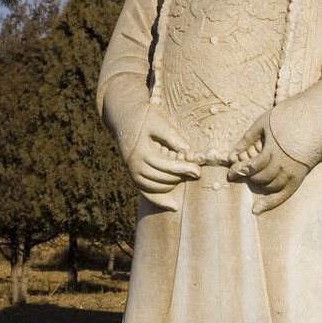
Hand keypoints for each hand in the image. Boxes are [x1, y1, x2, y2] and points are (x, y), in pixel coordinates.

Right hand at [102, 80, 199, 204]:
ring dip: (172, 184)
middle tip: (195, 172)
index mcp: (140, 151)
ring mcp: (132, 172)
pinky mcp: (133, 175)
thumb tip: (188, 152)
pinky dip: (159, 200)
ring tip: (185, 176)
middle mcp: (133, 165)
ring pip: (154, 187)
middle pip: (161, 178)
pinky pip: (145, 193)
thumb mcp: (158, 120)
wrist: (124, 116)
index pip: (165, 165)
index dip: (183, 168)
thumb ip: (172, 136)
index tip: (198, 169)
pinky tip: (173, 206)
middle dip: (180, 176)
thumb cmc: (144, 116)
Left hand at [227, 111, 308, 213]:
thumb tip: (231, 154)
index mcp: (273, 150)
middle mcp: (283, 164)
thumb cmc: (289, 118)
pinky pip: (283, 195)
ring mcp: (292, 172)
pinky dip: (270, 203)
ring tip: (255, 176)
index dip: (239, 170)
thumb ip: (247, 138)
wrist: (318, 123)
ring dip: (260, 183)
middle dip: (249, 176)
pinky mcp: (299, 177)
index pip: (251, 166)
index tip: (231, 172)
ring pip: (270, 186)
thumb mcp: (264, 122)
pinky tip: (257, 209)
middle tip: (243, 172)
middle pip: (260, 177)